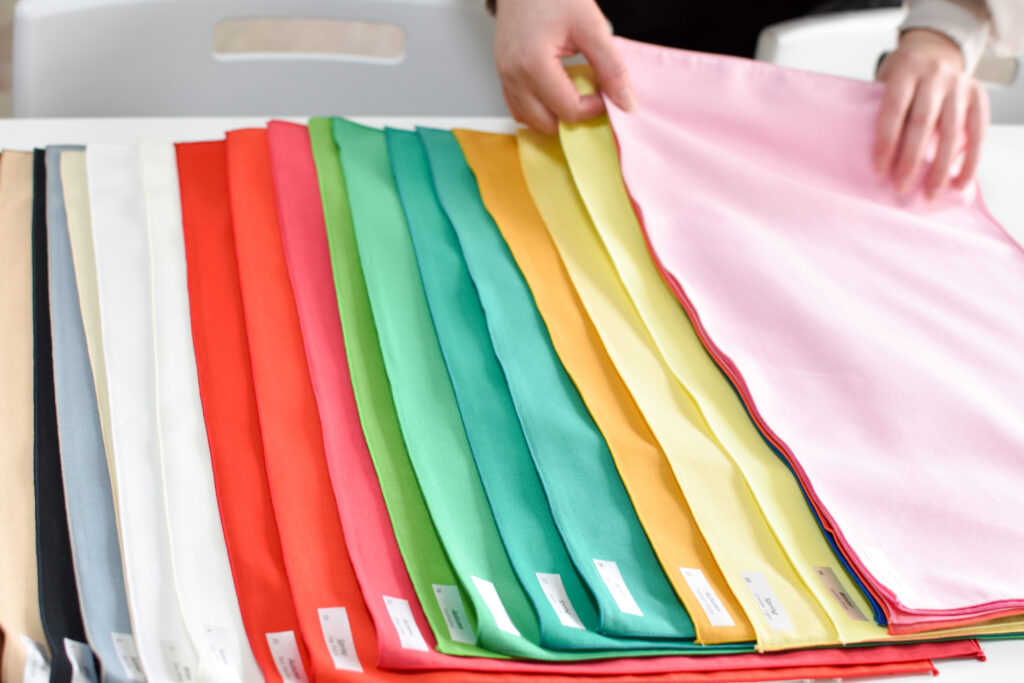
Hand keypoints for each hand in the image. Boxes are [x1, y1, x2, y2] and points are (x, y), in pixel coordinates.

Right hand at [493, 0, 634, 133]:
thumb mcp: (591, 27)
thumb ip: (611, 68)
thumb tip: (625, 102)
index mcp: (534, 65)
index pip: (568, 110)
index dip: (593, 108)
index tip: (604, 91)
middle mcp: (514, 76)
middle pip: (548, 124)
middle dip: (573, 115)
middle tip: (589, 94)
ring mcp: (504, 77)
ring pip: (530, 121)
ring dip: (554, 116)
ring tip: (572, 92)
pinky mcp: (502, 74)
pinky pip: (518, 108)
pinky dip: (538, 109)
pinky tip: (554, 93)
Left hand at [875, 29, 989, 198]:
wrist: (936, 50)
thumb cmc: (904, 77)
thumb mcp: (886, 81)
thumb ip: (881, 110)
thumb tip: (872, 158)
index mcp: (907, 71)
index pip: (894, 110)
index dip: (886, 141)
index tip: (879, 170)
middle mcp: (935, 75)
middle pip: (922, 123)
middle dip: (911, 159)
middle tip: (901, 188)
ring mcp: (960, 85)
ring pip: (951, 131)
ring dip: (941, 167)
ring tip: (931, 193)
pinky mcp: (979, 96)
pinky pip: (978, 132)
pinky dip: (971, 160)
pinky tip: (960, 182)